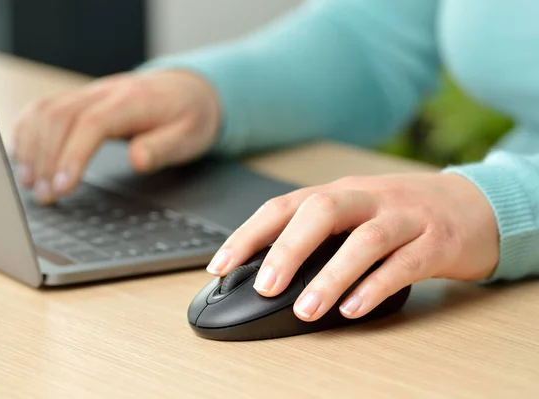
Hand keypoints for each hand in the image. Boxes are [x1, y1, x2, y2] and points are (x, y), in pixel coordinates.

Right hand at [10, 69, 220, 203]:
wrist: (188, 89)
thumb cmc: (189, 116)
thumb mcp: (190, 137)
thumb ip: (163, 148)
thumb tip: (138, 159)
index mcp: (133, 101)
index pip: (92, 124)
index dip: (73, 155)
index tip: (63, 188)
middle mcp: (105, 92)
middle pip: (60, 118)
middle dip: (46, 159)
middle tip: (45, 197)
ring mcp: (90, 93)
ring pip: (46, 112)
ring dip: (32, 147)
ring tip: (31, 184)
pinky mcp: (81, 99)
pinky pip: (44, 107)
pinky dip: (27, 130)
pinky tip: (22, 156)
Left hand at [206, 173, 498, 320]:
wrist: (473, 204)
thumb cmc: (400, 213)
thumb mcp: (354, 214)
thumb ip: (317, 235)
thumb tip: (267, 271)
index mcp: (340, 192)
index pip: (284, 206)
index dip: (249, 234)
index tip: (220, 265)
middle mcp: (368, 198)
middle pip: (322, 210)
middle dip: (287, 248)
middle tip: (263, 287)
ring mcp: (404, 217)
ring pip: (364, 240)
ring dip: (331, 276)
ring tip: (305, 310)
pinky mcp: (436, 242)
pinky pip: (404, 264)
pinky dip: (375, 287)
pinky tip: (353, 309)